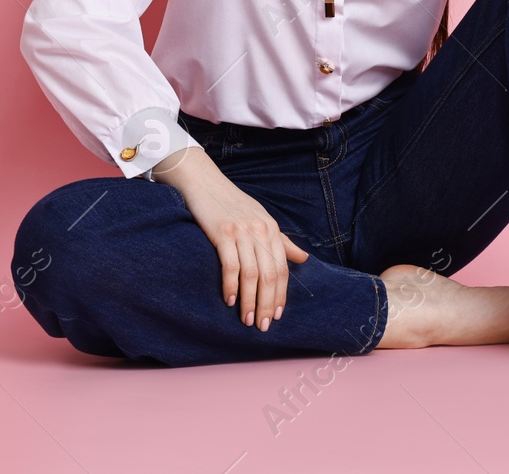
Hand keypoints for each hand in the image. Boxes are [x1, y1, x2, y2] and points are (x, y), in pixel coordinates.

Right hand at [151, 147, 308, 330]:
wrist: (205, 183)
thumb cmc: (233, 205)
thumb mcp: (262, 220)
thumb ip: (282, 242)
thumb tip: (304, 259)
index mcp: (272, 229)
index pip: (282, 269)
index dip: (280, 294)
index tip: (277, 315)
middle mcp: (260, 230)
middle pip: (270, 274)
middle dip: (267, 303)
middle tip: (262, 325)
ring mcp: (242, 231)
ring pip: (252, 274)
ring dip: (250, 301)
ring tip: (247, 319)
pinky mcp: (222, 232)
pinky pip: (230, 265)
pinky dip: (231, 286)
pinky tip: (229, 301)